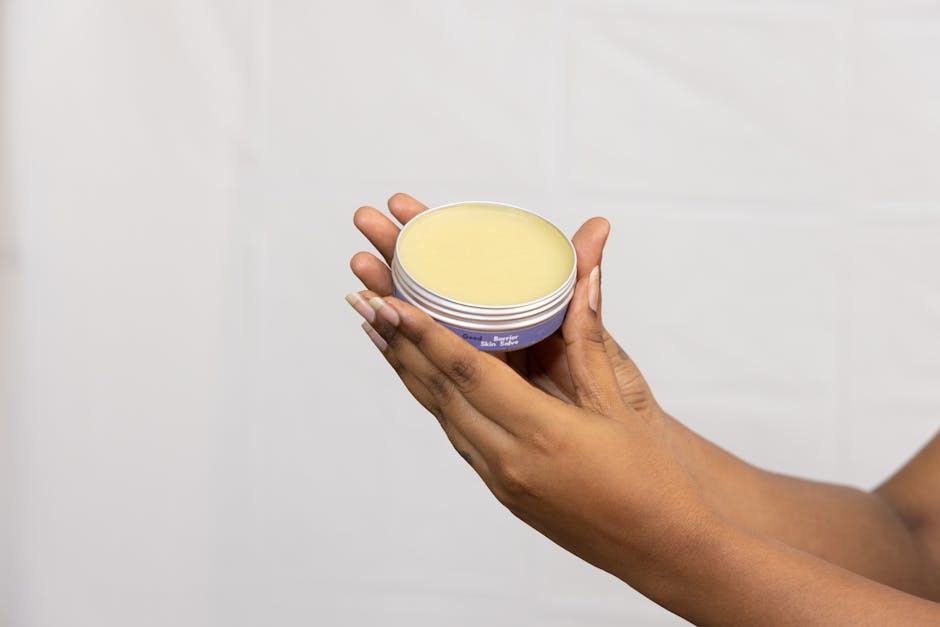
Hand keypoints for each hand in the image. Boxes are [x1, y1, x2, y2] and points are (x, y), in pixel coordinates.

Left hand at [346, 212, 711, 583]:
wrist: (662, 549)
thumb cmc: (651, 481)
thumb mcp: (620, 406)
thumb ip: (590, 340)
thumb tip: (586, 278)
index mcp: (542, 436)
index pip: (468, 373)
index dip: (424, 333)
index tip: (387, 300)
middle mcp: (509, 461)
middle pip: (438, 391)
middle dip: (397, 342)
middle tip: (362, 298)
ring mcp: (501, 480)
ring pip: (440, 413)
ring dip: (405, 368)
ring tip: (375, 328)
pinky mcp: (502, 489)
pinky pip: (456, 434)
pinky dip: (432, 398)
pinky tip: (421, 374)